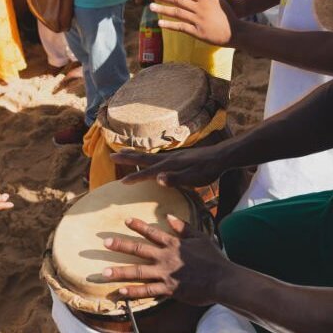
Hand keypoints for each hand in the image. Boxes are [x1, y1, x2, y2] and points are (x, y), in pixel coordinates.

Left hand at [102, 214, 226, 306]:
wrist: (222, 280)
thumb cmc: (213, 258)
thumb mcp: (200, 237)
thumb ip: (183, 227)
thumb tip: (169, 215)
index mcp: (173, 244)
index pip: (152, 232)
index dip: (138, 226)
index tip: (125, 221)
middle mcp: (166, 257)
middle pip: (139, 250)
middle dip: (120, 246)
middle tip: (105, 243)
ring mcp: (166, 274)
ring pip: (138, 272)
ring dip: (120, 272)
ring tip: (103, 272)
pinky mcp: (168, 289)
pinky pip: (147, 291)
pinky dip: (133, 292)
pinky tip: (120, 292)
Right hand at [112, 145, 226, 187]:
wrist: (221, 157)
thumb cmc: (208, 170)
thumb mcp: (193, 177)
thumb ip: (176, 178)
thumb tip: (158, 178)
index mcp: (169, 165)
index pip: (148, 172)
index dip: (135, 178)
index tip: (121, 182)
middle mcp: (168, 158)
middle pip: (143, 158)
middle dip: (127, 157)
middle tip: (111, 155)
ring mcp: (173, 156)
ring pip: (149, 155)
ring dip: (134, 154)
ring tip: (123, 151)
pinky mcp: (178, 156)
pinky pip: (156, 156)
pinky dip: (146, 156)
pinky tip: (148, 159)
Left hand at [149, 0, 239, 46]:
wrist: (236, 31)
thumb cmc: (228, 15)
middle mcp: (200, 7)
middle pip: (178, 0)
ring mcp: (199, 19)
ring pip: (177, 13)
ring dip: (163, 9)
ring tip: (151, 7)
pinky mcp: (198, 32)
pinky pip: (181, 27)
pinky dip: (170, 25)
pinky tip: (160, 23)